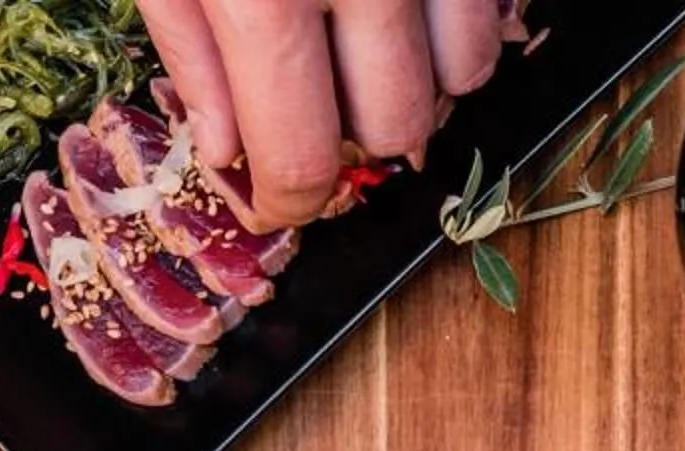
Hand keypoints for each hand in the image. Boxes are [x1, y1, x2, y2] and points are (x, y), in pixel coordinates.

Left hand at [138, 0, 512, 225]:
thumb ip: (188, 43)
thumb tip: (226, 147)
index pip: (302, 153)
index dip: (290, 197)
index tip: (277, 197)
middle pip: (394, 124)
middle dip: (354, 135)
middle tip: (314, 99)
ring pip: (465, 71)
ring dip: (423, 78)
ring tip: (369, 42)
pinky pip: (496, 9)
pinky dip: (459, 24)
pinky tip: (411, 2)